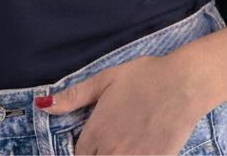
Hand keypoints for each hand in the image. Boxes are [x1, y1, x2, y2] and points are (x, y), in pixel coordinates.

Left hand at [38, 51, 203, 155]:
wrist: (183, 84)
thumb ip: (74, 96)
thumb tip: (43, 106)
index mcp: (98, 131)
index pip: (79, 155)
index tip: (92, 142)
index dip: (83, 150)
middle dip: (97, 154)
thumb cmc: (145, 77)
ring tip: (121, 144)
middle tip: (109, 139)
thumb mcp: (106, 79)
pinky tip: (138, 148)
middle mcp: (112, 150)